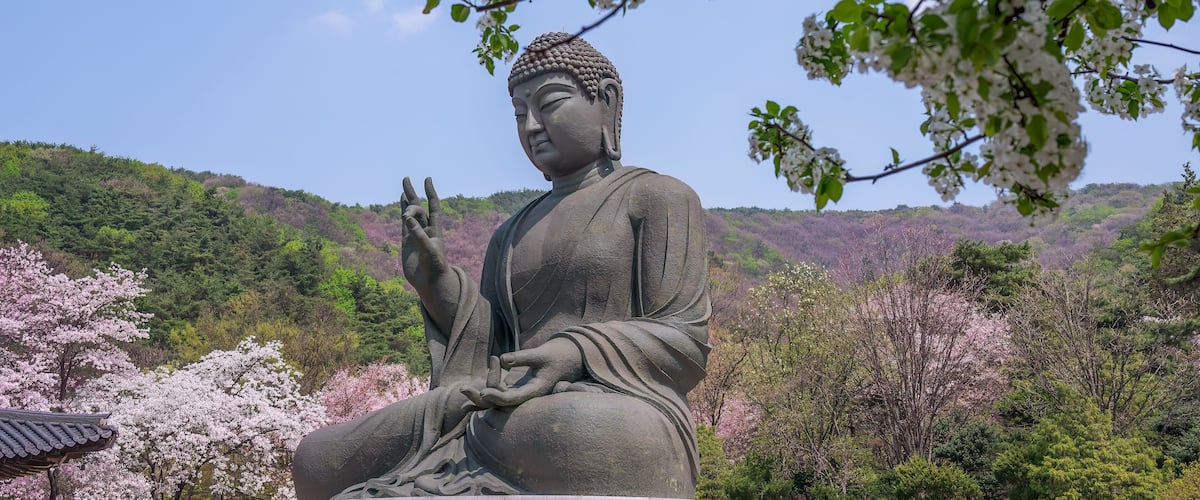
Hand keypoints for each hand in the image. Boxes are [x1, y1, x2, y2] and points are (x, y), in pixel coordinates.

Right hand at [400, 177, 448, 296]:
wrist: (430, 282)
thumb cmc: (435, 267)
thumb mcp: (428, 249)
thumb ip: (417, 233)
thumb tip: (406, 217)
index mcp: (435, 229)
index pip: (433, 206)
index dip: (430, 193)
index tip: (427, 179)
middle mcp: (426, 229)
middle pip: (419, 207)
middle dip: (413, 193)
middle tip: (406, 178)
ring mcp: (415, 235)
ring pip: (410, 215)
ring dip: (407, 202)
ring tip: (403, 188)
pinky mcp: (407, 242)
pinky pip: (403, 225)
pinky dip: (401, 215)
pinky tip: (401, 207)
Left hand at [461, 339, 584, 408]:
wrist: (567, 359)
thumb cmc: (557, 355)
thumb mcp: (541, 354)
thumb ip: (522, 357)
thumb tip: (502, 359)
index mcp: (535, 390)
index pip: (513, 398)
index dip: (497, 396)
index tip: (483, 392)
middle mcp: (527, 397)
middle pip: (501, 403)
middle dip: (482, 398)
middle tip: (463, 389)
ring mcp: (521, 394)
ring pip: (498, 401)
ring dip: (480, 397)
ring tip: (462, 390)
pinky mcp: (517, 390)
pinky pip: (499, 395)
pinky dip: (485, 395)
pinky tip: (470, 397)